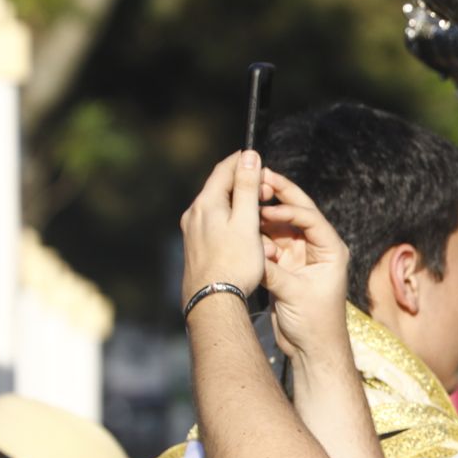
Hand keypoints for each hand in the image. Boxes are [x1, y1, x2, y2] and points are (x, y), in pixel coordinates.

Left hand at [180, 152, 269, 308]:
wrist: (213, 301)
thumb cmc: (235, 262)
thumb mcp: (247, 221)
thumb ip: (247, 187)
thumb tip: (249, 156)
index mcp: (206, 204)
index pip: (223, 170)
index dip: (242, 161)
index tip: (258, 158)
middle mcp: (194, 214)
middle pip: (219, 188)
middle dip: (243, 185)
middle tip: (266, 190)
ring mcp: (192, 231)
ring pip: (218, 208)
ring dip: (239, 206)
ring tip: (260, 215)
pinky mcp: (194, 247)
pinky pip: (214, 226)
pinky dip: (232, 223)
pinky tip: (245, 235)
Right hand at [258, 168, 350, 359]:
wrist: (312, 348)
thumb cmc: (314, 323)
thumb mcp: (294, 294)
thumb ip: (273, 272)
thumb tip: (251, 254)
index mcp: (331, 250)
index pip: (310, 218)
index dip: (288, 208)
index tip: (265, 206)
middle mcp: (318, 248)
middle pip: (297, 213)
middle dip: (278, 195)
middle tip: (259, 176)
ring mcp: (301, 256)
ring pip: (280, 226)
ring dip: (263, 216)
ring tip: (245, 200)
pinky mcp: (286, 266)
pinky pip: (270, 242)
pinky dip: (258, 236)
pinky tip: (244, 228)